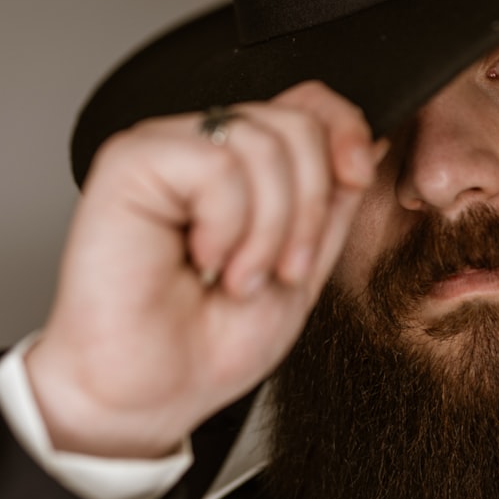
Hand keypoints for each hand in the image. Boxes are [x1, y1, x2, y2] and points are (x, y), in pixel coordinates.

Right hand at [25, 81, 384, 457]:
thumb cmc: (209, 345)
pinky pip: (217, 164)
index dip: (345, 129)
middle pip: (296, 123)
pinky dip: (227, 226)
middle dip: (307, 210)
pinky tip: (201, 260)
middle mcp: (204, 151)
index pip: (307, 104)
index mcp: (243, 170)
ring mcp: (166, 150)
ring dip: (267, 230)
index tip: (357, 174)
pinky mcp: (131, 162)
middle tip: (278, 270)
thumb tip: (367, 144)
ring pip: (262, 142)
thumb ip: (332, 205)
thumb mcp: (303, 269)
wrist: (152, 394)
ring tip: (234, 276)